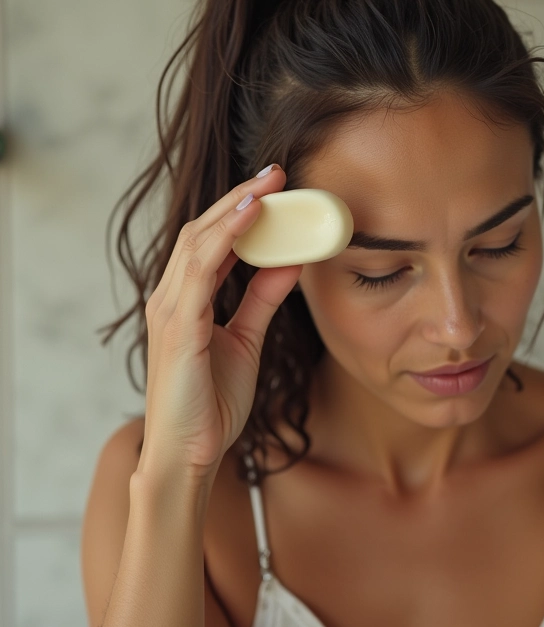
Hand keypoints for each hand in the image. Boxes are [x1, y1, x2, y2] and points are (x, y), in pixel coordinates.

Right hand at [139, 165, 301, 483]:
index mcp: (186, 300)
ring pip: (199, 242)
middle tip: (277, 173)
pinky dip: (226, 239)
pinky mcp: (178, 327)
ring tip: (269, 184)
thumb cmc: (210, 402)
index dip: (240, 211)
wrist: (189, 453)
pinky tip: (252, 218)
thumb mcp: (246, 340)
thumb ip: (262, 300)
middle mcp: (171, 298)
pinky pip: (201, 271)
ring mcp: (170, 310)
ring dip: (235, 209)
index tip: (274, 188)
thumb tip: (291, 262)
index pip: (211, 241)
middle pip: (203, 231)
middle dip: (240, 198)